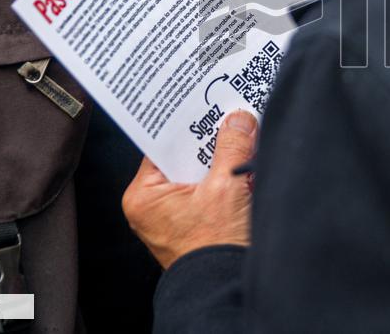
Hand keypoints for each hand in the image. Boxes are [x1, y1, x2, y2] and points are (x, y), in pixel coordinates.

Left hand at [122, 111, 257, 269]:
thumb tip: (239, 119)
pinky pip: (210, 189)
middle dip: (210, 140)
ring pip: (200, 172)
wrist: (226, 288)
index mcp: (144, 195)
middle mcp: (154, 205)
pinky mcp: (196, 223)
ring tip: (241, 140)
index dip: (186, 121)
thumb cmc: (213, 249)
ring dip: (222, 160)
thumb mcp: (227, 188)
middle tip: (229, 116)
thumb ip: (233, 148)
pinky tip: (245, 167)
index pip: (163, 143)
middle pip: (184, 156)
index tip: (204, 101)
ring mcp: (174, 216)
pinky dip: (227, 179)